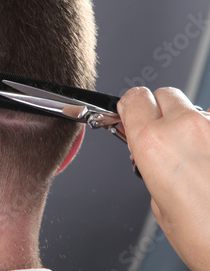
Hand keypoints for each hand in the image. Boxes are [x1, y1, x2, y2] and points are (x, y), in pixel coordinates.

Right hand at [118, 87, 209, 270]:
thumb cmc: (206, 238)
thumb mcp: (158, 203)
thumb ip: (150, 168)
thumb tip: (152, 155)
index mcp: (152, 143)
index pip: (134, 98)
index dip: (130, 108)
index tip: (130, 116)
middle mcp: (185, 128)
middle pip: (164, 94)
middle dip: (159, 111)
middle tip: (160, 135)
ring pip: (194, 110)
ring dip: (189, 126)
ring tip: (193, 157)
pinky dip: (208, 138)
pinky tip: (209, 162)